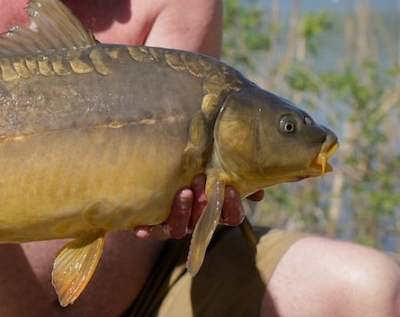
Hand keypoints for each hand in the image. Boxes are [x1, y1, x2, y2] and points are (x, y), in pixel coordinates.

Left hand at [133, 174, 264, 239]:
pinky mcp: (154, 223)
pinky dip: (147, 230)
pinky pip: (152, 231)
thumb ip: (237, 176)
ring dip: (183, 212)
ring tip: (183, 192)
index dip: (231, 206)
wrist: (162, 174)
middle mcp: (196, 221)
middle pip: (204, 222)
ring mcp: (176, 224)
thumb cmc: (196, 169)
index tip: (228, 188)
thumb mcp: (215, 168)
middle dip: (204, 204)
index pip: (231, 217)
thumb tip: (259, 190)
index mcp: (214, 210)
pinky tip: (140, 228)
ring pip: (180, 229)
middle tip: (200, 182)